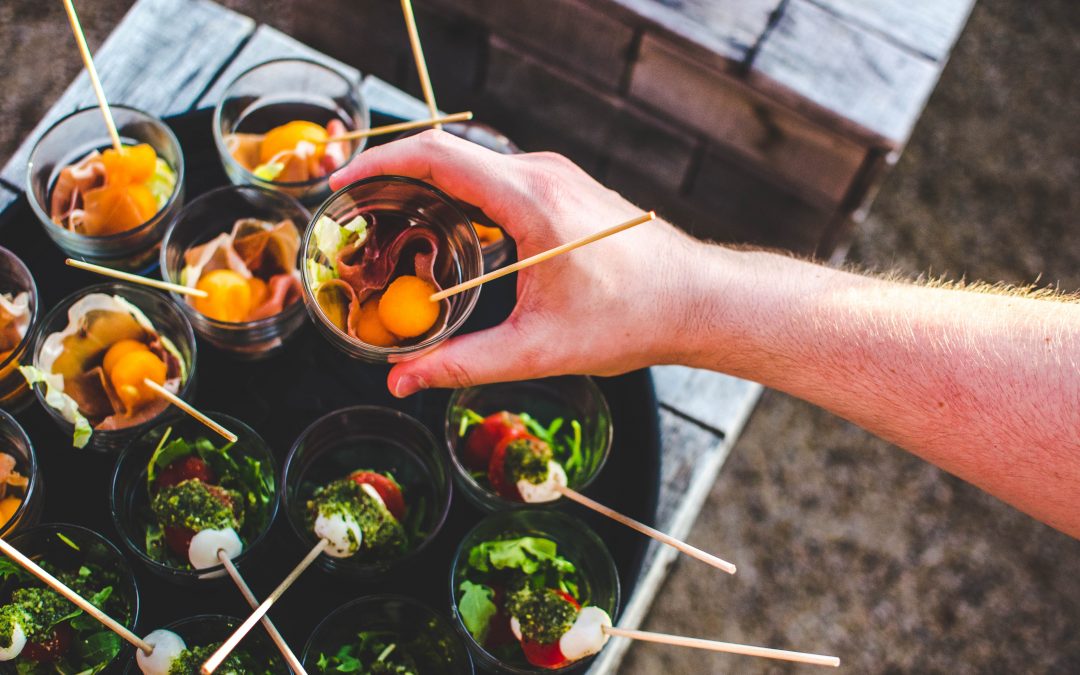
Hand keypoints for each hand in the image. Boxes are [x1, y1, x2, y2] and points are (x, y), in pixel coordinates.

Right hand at [330, 130, 704, 396]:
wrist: (695, 300)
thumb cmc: (631, 319)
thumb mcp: (538, 349)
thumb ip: (462, 363)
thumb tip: (401, 380)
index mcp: (530, 200)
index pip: (437, 156)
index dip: (379, 164)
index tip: (341, 185)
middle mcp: (541, 173)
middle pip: (447, 156)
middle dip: (392, 180)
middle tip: (355, 219)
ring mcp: (555, 175)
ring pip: (472, 167)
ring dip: (427, 190)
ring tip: (390, 229)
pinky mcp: (563, 186)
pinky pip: (496, 178)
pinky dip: (459, 197)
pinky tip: (446, 236)